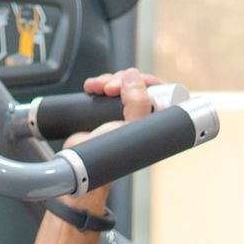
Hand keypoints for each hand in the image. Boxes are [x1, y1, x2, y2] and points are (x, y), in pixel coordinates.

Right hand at [60, 68, 161, 214]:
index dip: (146, 82)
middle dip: (123, 79)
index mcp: (154, 123)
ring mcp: (123, 114)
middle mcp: (140, 117)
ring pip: (122, 85)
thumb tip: (133, 78)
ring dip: (108, 81)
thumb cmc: (109, 156)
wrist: (82, 166)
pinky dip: (99, 85)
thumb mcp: (129, 129)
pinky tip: (91, 88)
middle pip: (139, 85)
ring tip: (97, 88)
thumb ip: (138, 104)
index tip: (132, 82)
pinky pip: (106, 90)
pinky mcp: (106, 112)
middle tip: (110, 88)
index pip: (161, 93)